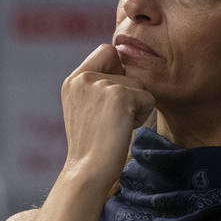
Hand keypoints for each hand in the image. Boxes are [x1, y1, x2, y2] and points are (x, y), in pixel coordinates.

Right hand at [60, 44, 155, 182]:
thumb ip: (97, 86)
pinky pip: (148, 97)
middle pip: (127, 67)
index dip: (119, 67)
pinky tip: (124, 129)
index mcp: (73, 80)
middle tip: (114, 117)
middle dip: (129, 90)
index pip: (106, 50)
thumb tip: (124, 63)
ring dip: (136, 106)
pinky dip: (142, 115)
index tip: (116, 95)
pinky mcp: (119, 95)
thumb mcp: (85, 108)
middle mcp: (83, 78)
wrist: (89, 170)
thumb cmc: (92, 146)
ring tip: (116, 126)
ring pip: (139, 84)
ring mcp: (101, 84)